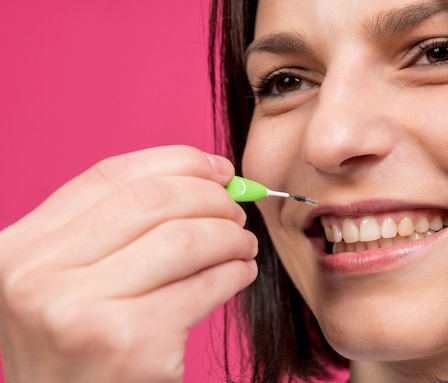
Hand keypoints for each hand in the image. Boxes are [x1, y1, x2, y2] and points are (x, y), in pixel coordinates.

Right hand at [0, 146, 257, 382]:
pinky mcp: (132, 343)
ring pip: (185, 238)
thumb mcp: (66, 282)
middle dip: (212, 199)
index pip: (110, 176)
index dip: (177, 162)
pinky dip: (235, 272)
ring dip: (230, 237)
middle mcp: (38, 274)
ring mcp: (82, 311)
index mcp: (19, 248)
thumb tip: (205, 177)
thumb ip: (114, 230)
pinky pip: (204, 285)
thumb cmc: (80, 351)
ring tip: (243, 245)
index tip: (219, 168)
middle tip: (237, 214)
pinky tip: (242, 273)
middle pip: (153, 200)